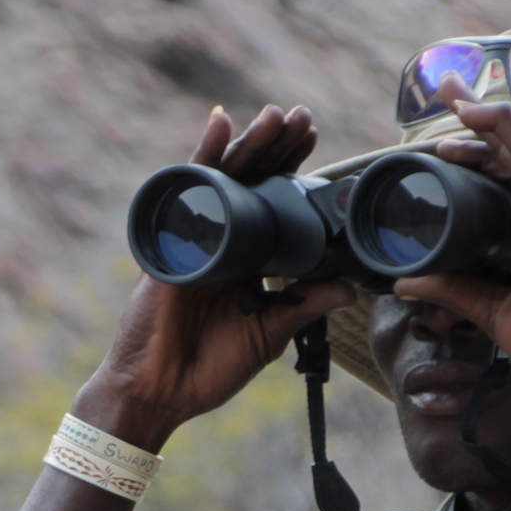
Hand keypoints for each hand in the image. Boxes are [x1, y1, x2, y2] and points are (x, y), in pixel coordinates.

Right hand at [74, 105, 354, 450]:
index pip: (272, 203)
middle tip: (303, 119)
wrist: (161, 394)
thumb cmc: (207, 369)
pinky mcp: (174, 242)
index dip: (292, 173)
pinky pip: (189, 190)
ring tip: (275, 116)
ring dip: (249, 143)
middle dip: (276, 148)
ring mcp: (196, 238)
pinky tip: (218, 126)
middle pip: (250, 182)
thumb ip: (303, 307)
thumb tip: (348, 289)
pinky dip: (203, 156)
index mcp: (244, 260)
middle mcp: (222, 242)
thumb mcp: (268, 335)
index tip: (314, 143)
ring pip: (225, 178)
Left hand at [391, 83, 510, 409]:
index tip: (440, 144)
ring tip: (452, 93)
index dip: (477, 153)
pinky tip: (482, 114)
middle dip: (477, 121)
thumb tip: (408, 283)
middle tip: (445, 90)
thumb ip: (455, 290)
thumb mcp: (492, 311)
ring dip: (486, 117)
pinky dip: (508, 136)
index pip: (509, 177)